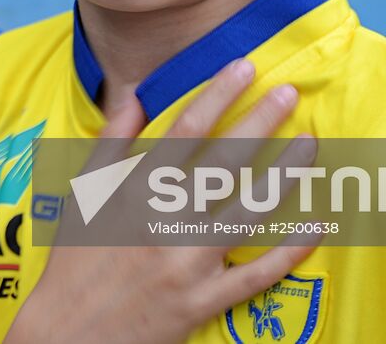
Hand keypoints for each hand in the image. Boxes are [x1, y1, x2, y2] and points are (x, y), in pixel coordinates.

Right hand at [5, 60, 317, 343]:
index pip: (185, 130)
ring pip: (249, 210)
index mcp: (135, 191)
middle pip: (224, 162)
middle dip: (260, 122)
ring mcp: (188, 262)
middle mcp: (165, 220)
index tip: (244, 67)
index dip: (217, 94)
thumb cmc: (74, 262)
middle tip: (289, 92)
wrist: (67, 333)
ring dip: (285, 174)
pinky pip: (257, 273)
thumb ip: (111, 142)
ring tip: (310, 144)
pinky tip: (317, 225)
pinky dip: (291, 251)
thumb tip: (133, 93)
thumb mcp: (83, 194)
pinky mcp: (204, 301)